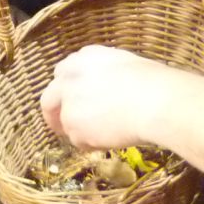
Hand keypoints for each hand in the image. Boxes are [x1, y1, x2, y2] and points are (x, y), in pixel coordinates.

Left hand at [40, 45, 181, 149]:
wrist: (155, 102)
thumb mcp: (123, 64)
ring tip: (107, 134)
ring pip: (66, 123)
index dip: (66, 89)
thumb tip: (104, 85)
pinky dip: (91, 144)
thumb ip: (102, 73)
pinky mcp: (74, 127)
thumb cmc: (152, 82)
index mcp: (82, 59)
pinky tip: (112, 140)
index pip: (62, 73)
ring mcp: (68, 104)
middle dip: (54, 113)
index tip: (72, 99)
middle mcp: (68, 79)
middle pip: (49, 99)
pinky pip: (79, 141)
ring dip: (81, 131)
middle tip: (63, 126)